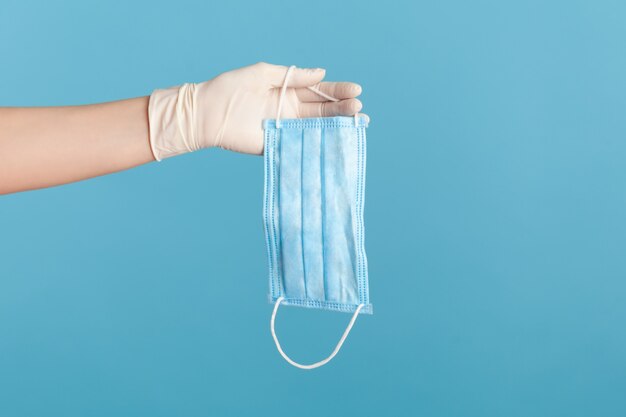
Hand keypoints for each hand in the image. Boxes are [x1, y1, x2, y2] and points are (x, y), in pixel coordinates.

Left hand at [148, 62, 363, 159]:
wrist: (207, 113)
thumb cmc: (230, 88)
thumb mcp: (262, 73)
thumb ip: (292, 75)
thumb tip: (320, 73)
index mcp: (288, 92)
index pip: (319, 91)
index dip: (338, 91)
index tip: (356, 90)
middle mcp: (290, 112)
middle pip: (322, 111)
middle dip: (342, 108)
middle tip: (358, 108)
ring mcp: (285, 130)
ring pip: (316, 128)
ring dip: (336, 126)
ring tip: (356, 122)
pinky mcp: (276, 145)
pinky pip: (300, 145)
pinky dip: (317, 144)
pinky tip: (334, 142)